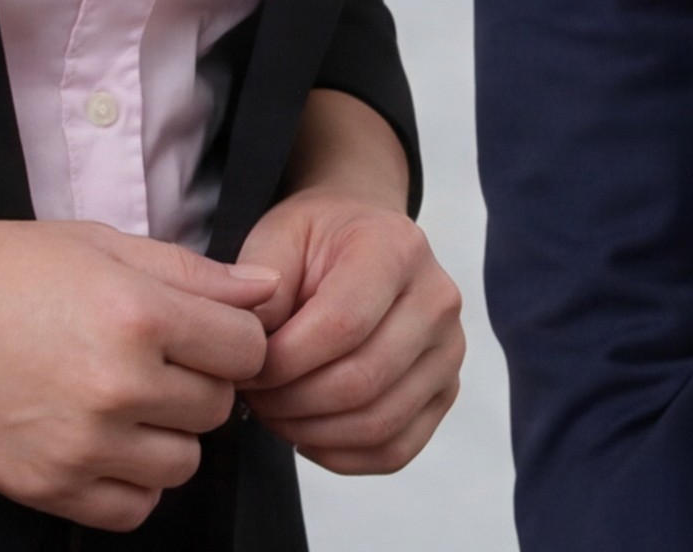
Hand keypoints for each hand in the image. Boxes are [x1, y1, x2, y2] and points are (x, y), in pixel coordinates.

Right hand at [0, 220, 278, 530]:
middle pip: (218, 406)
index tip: (203, 332)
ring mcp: (82, 444)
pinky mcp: (47, 487)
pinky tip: (104, 443)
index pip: (247, 346)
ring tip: (124, 401)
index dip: (232, 336)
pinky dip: (130, 484)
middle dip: (198, 382)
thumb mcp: (94, 244)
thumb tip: (262, 291)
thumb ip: (189, 272)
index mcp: (137, 314)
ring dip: (167, 435)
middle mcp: (117, 385)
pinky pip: (132, 509)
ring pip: (182, 462)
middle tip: (152, 361)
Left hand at [235, 183, 467, 474]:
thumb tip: (250, 348)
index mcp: (397, 250)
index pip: (342, 326)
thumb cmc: (318, 241)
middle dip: (290, 402)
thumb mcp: (278, 238)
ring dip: (310, 432)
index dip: (281, 361)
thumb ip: (260, 289)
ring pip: (378, 423)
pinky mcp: (445, 391)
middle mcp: (437, 300)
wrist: (362, 238)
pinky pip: (395, 449)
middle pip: (361, 381)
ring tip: (275, 410)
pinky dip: (342, 455)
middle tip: (253, 395)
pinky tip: (309, 432)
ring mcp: (448, 351)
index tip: (244, 366)